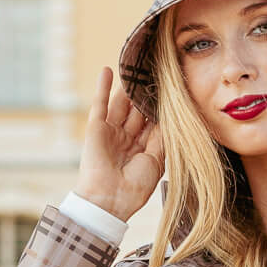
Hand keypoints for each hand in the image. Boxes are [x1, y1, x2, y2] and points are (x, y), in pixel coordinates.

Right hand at [75, 68, 162, 223]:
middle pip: (138, 111)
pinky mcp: (96, 128)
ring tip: (136, 67)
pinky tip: (108, 70)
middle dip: (145, 94)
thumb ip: (161, 139)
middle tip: (155, 72)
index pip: (152, 123)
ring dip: (128, 87)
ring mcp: (111, 133)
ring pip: (121, 105)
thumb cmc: (134, 187)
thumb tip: (169, 118)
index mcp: (142, 149)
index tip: (170, 89)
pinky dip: (102, 87)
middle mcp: (126, 139)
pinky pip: (99, 104)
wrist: (109, 200)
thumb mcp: (156, 162)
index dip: (160, 108)